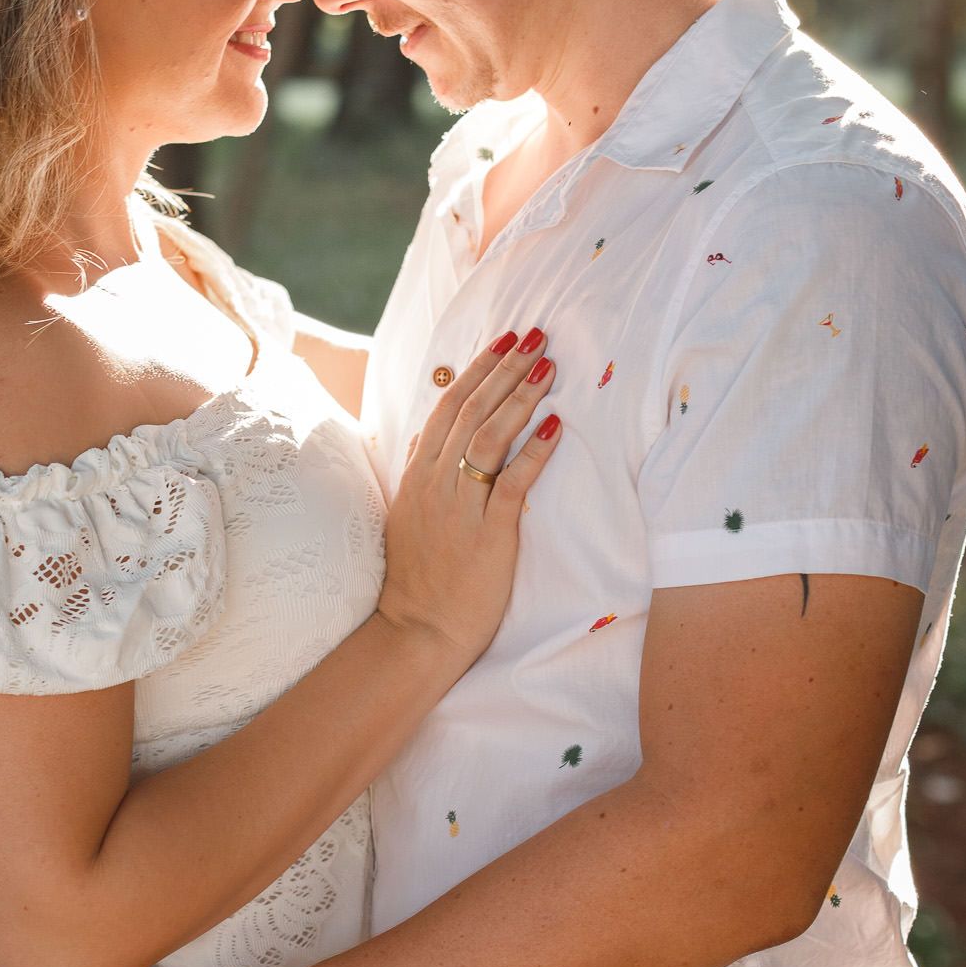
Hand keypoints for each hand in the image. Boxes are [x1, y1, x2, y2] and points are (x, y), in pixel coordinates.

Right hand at [377, 328, 561, 665]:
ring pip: (489, 437)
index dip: (477, 371)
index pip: (446, 407)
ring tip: (548, 366)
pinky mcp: (487, 534)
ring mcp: (460, 507)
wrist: (417, 631)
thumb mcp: (409, 516)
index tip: (503, 342)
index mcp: (417, 476)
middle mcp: (435, 484)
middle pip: (471, 411)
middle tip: (535, 335)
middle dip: (505, 369)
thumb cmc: (419, 579)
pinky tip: (556, 427)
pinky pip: (512, 483)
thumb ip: (420, 475)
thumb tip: (429, 437)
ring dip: (521, 397)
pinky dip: (534, 451)